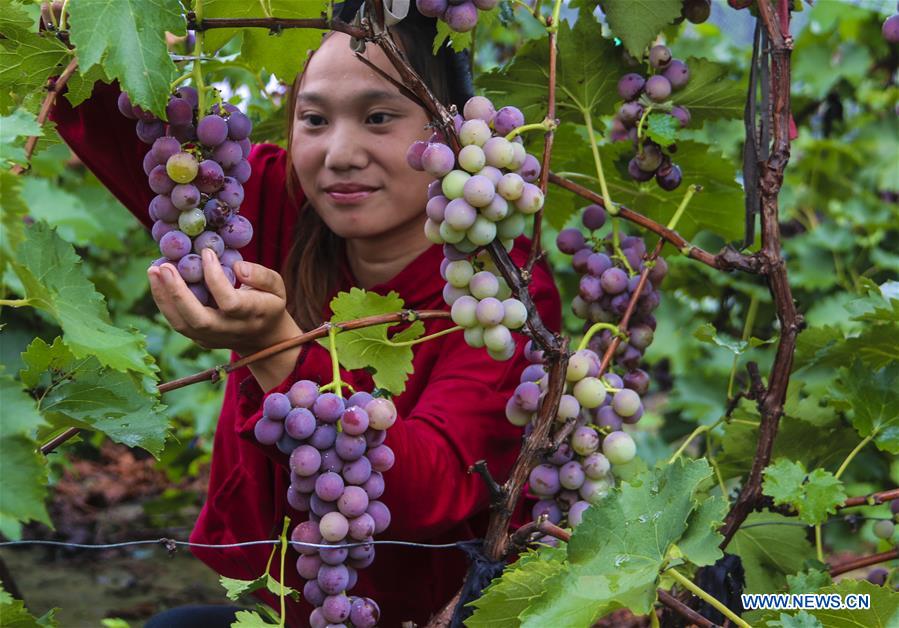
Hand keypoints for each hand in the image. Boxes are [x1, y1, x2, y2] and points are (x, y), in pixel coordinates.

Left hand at [147, 248, 300, 355]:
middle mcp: (230, 330)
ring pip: (182, 324)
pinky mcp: (200, 340)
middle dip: (178, 293)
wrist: (264, 339)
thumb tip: (237, 267)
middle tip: (164, 266)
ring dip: (163, 297)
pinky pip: (178, 323)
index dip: (216, 278)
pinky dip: (165, 302)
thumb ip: (261, 275)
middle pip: (199, 319)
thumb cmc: (270, 304)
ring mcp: (213, 338)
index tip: (207, 253)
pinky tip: (158, 281)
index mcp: (252, 315)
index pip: (230, 302)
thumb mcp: (277, 286)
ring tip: (153, 270)